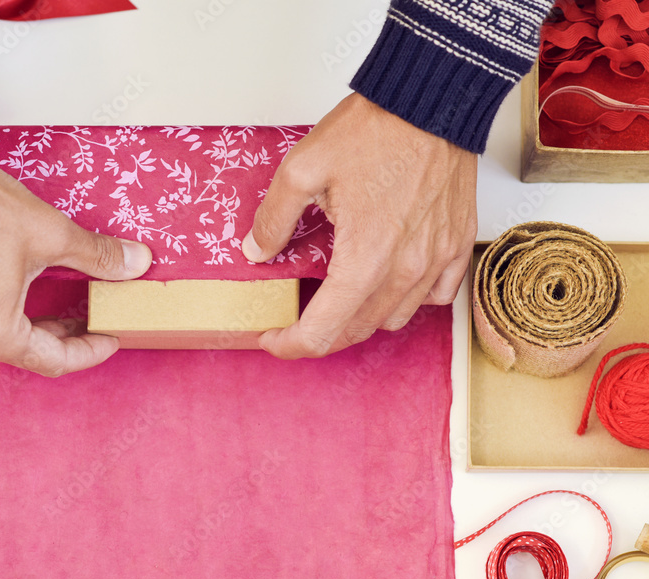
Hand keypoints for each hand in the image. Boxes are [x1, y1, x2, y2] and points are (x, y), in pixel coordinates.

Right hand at [0, 110, 152, 375]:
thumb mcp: (51, 234)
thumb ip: (97, 257)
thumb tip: (134, 263)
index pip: (53, 361)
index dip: (88, 351)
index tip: (106, 339)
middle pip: (19, 349)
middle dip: (55, 333)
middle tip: (82, 316)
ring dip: (18, 317)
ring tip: (43, 295)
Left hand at [242, 93, 477, 357]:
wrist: (433, 99)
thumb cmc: (376, 129)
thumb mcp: (302, 169)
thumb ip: (274, 218)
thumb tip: (257, 250)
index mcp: (365, 259)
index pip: (323, 331)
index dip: (291, 345)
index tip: (272, 339)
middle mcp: (406, 270)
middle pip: (356, 331)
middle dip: (320, 335)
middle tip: (295, 322)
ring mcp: (437, 260)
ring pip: (394, 317)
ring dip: (360, 318)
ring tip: (337, 299)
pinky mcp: (457, 244)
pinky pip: (435, 296)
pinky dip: (407, 299)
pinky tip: (387, 281)